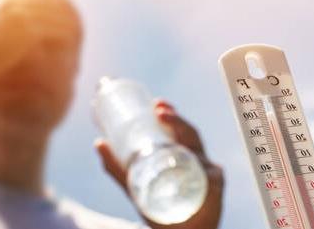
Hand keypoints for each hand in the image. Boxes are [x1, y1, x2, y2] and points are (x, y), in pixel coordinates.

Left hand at [95, 100, 224, 228]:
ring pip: (199, 149)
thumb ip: (117, 168)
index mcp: (182, 156)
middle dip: (176, 119)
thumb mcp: (134, 187)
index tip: (156, 104)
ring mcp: (208, 174)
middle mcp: (197, 161)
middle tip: (158, 108)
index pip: (180, 131)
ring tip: (165, 117)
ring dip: (184, 131)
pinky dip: (202, 167)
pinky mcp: (215, 190)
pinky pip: (211, 176)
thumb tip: (98, 142)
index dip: (171, 116)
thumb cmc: (158, 209)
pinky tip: (195, 159)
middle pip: (191, 135)